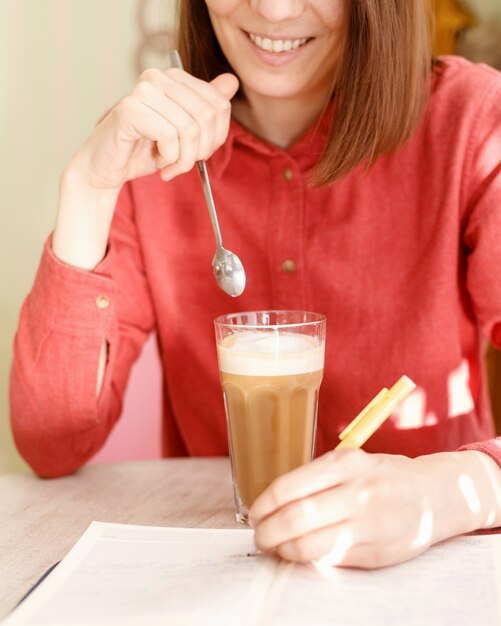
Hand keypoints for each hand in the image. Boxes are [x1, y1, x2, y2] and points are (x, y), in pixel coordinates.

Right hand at [70, 67, 238, 190]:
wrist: (106, 167)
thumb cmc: (144, 150)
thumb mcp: (183, 132)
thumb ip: (206, 107)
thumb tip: (231, 81)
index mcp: (175, 78)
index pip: (219, 104)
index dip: (216, 137)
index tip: (199, 153)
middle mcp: (159, 78)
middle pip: (208, 116)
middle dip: (201, 151)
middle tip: (183, 165)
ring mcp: (143, 91)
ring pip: (190, 129)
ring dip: (184, 160)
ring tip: (170, 167)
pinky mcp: (130, 110)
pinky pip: (169, 137)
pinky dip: (169, 158)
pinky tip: (159, 163)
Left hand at [249, 449, 499, 568]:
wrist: (433, 495)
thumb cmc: (382, 476)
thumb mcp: (350, 462)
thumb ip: (315, 479)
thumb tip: (271, 503)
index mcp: (344, 463)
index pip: (288, 487)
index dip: (263, 504)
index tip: (254, 512)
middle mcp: (357, 492)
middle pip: (295, 518)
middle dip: (267, 531)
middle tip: (259, 535)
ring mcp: (368, 524)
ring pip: (309, 545)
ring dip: (283, 550)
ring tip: (275, 547)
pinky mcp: (376, 553)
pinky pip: (330, 560)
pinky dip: (306, 559)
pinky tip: (299, 553)